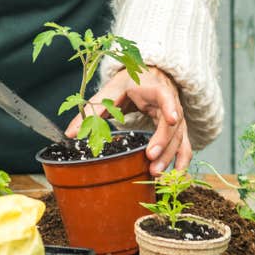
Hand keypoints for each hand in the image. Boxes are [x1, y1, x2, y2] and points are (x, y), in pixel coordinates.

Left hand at [66, 65, 191, 174]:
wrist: (148, 76)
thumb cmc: (130, 83)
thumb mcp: (111, 91)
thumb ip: (93, 110)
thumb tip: (70, 133)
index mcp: (154, 88)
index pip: (166, 95)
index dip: (170, 106)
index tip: (172, 119)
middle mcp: (170, 103)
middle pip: (173, 124)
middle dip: (164, 143)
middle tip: (151, 159)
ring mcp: (177, 118)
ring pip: (180, 138)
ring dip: (170, 157)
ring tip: (156, 174)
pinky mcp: (177, 130)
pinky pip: (184, 147)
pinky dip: (181, 162)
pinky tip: (175, 178)